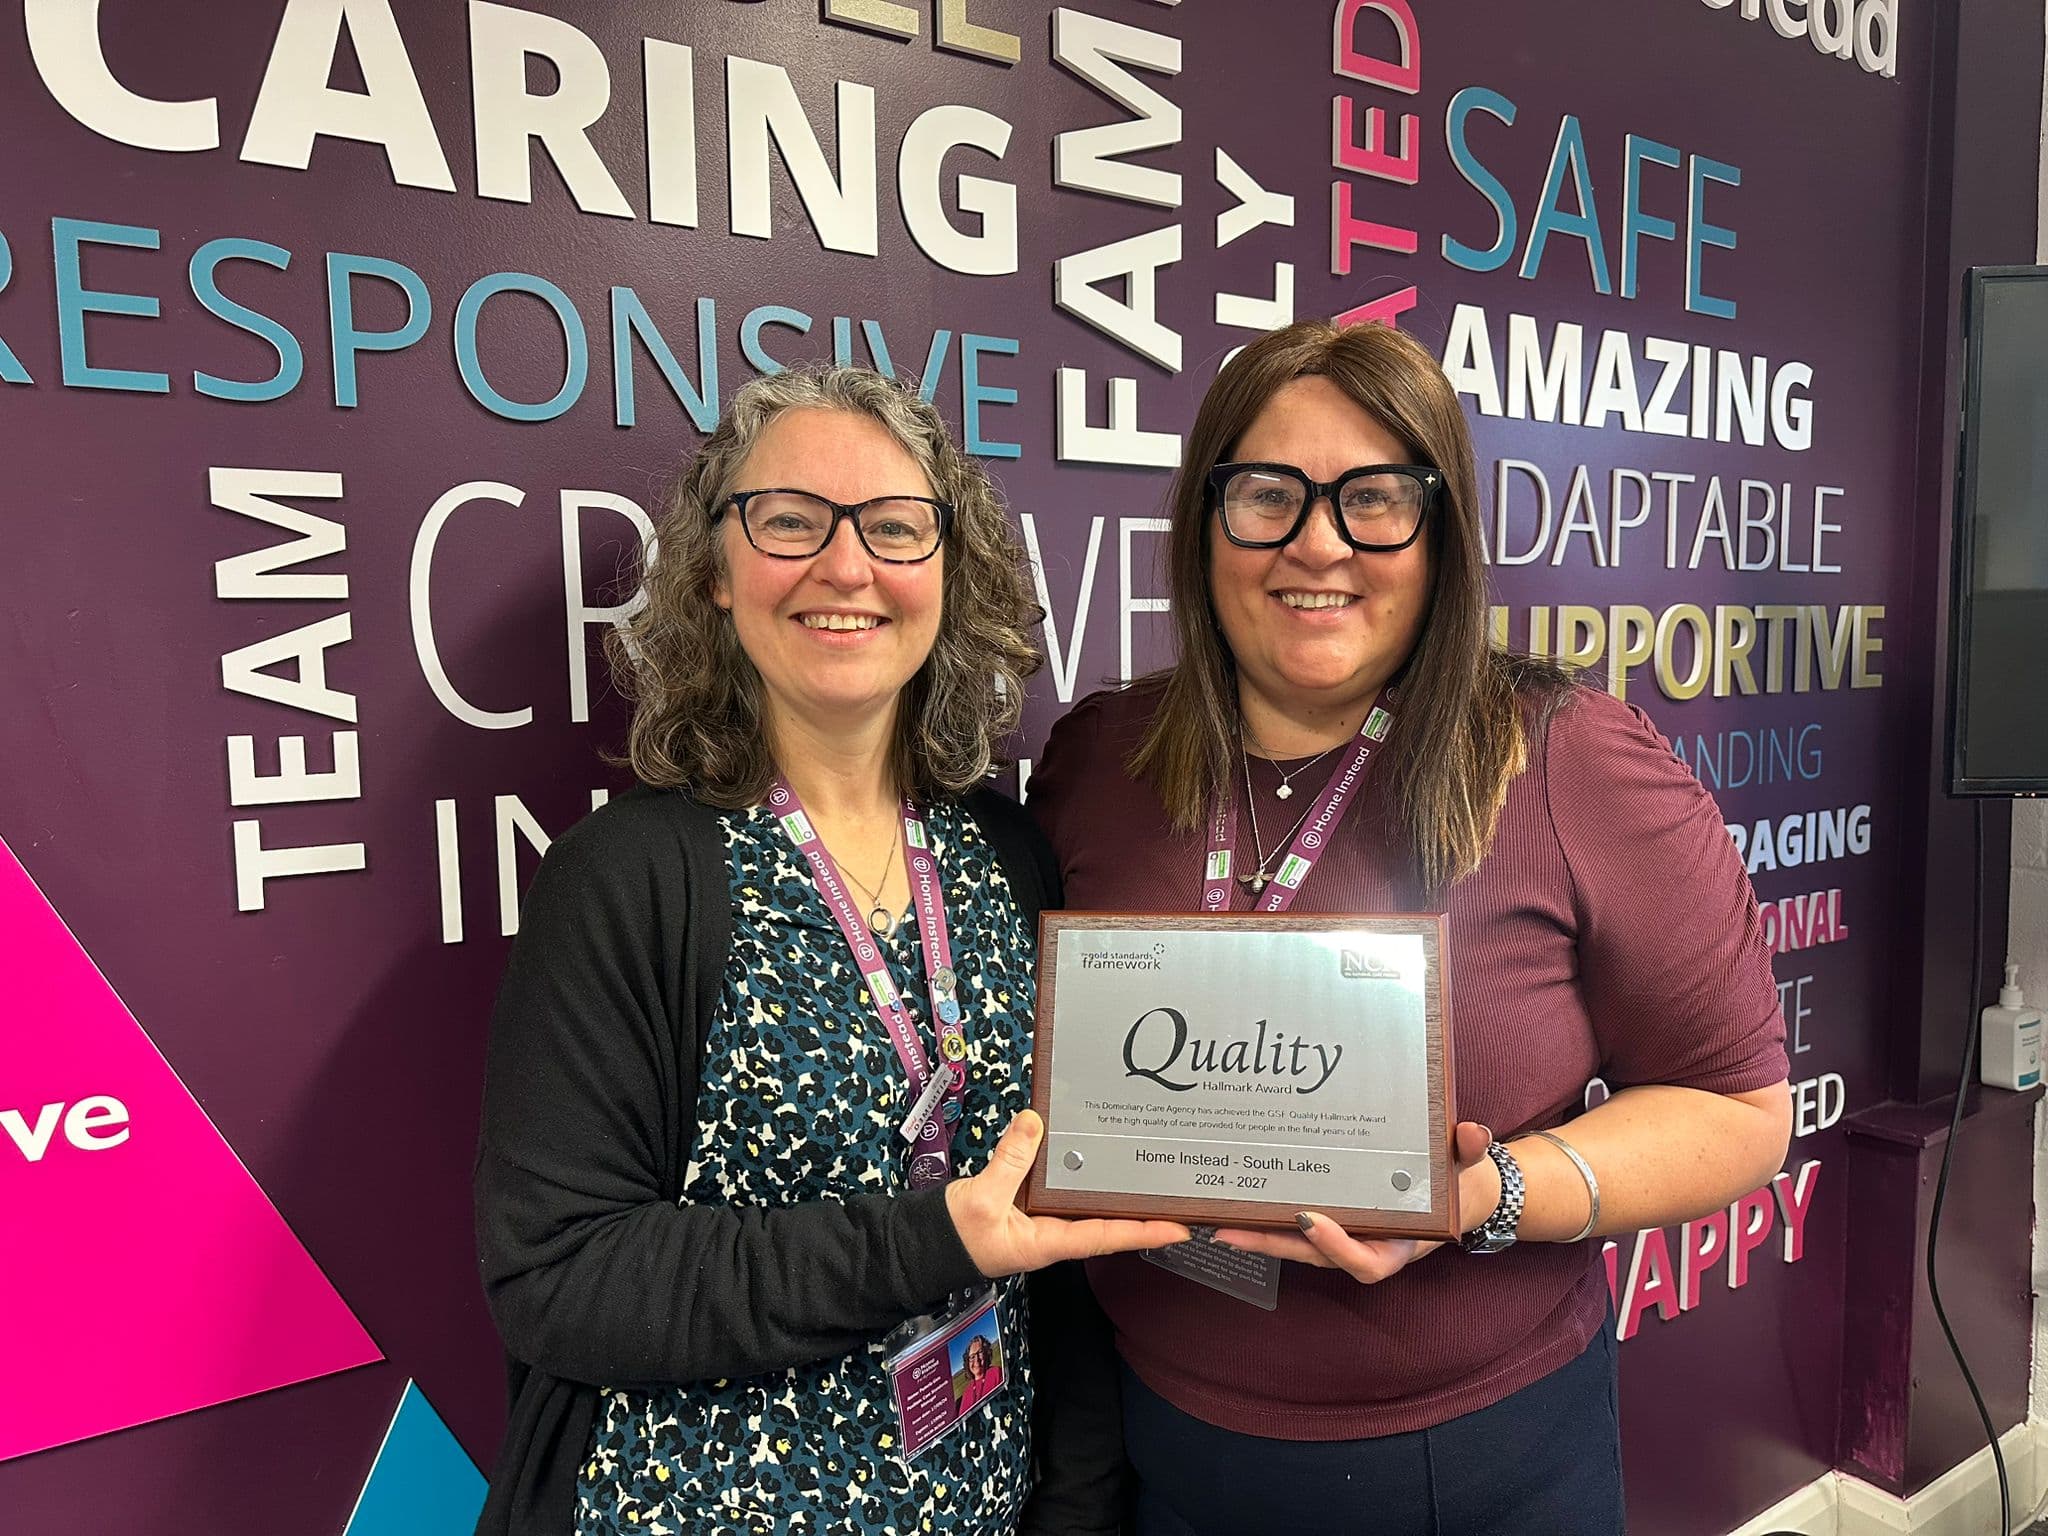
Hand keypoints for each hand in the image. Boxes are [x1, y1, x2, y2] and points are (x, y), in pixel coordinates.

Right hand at [945, 1110, 1190, 1277]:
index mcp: (1049, 1243)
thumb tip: (1034, 1121)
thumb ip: (1010, 1160)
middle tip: (1176, 1191)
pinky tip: (1093, 1153)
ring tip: (1147, 1170)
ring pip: (1086, 1204)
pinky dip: (1080, 1173)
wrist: (923, 1243)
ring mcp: (1042, 1219)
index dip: (1145, 1233)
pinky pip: (1062, 1190)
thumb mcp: (981, 1198)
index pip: (1107, 1238)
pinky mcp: (1029, 1204)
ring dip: (1113, 1191)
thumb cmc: (954, 1234)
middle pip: (1106, 1222)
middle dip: (1140, 1210)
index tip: (1181, 1228)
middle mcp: (1054, 1233)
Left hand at [1211, 1122, 1498, 1283]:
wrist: (1453, 1187)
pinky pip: (1292, 1223)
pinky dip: (1265, 1215)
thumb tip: (1471, 1132)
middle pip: (1310, 1254)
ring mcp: (1342, 1236)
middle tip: (1226, 1229)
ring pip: (1293, 1242)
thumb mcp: (1467, 1167)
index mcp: (1397, 1247)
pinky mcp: (1328, 1221)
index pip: (1363, 1261)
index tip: (1310, 1219)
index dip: (1335, 1246)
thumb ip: (1468, 1153)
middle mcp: (1363, 1246)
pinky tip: (1234, 1200)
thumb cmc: (1456, 1180)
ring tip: (1214, 1218)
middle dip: (1268, 1243)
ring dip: (1255, 1232)